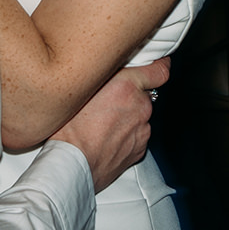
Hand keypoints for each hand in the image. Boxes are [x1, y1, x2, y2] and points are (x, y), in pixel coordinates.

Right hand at [51, 58, 167, 192]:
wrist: (71, 165)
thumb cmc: (69, 129)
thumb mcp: (81, 87)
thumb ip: (104, 75)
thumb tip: (110, 68)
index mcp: (126, 85)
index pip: (159, 70)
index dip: (159, 65)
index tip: (159, 63)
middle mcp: (140, 105)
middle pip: (143, 94)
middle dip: (129, 96)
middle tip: (107, 102)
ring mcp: (143, 129)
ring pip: (139, 116)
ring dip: (128, 117)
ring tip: (103, 125)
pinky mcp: (140, 148)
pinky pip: (137, 135)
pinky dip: (127, 135)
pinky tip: (107, 139)